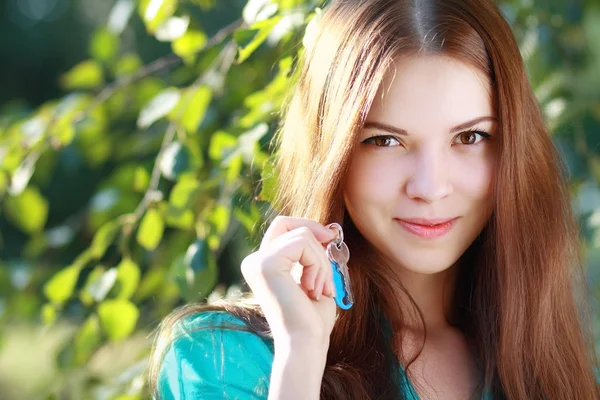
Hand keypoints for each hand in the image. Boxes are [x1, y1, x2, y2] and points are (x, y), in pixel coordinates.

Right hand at [241, 216, 337, 347]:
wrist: (306, 342)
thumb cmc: (312, 317)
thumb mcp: (312, 276)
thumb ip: (312, 253)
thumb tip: (326, 230)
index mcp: (261, 264)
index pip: (282, 226)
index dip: (307, 226)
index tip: (329, 239)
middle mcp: (253, 261)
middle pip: (287, 223)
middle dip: (315, 236)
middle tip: (329, 259)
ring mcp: (257, 262)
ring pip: (302, 235)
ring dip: (321, 262)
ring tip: (318, 288)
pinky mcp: (266, 264)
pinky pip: (302, 243)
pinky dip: (317, 264)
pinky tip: (312, 289)